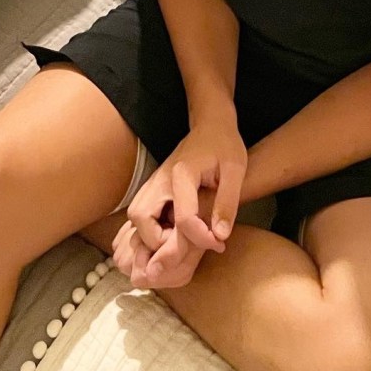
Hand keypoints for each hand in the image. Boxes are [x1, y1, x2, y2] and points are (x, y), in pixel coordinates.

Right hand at [117, 125, 246, 287]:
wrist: (210, 125)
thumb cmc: (225, 145)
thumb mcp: (235, 170)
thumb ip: (227, 203)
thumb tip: (220, 236)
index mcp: (182, 173)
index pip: (183, 216)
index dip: (200, 238)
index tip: (218, 244)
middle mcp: (160, 178)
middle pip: (140, 217)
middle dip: (159, 241)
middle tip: (186, 246)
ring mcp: (153, 182)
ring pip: (135, 216)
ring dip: (151, 236)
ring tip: (180, 241)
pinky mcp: (154, 187)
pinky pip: (141, 213)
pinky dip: (151, 229)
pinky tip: (175, 232)